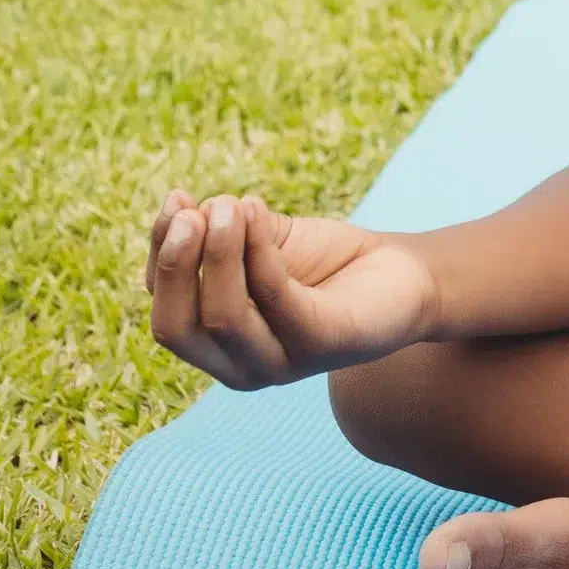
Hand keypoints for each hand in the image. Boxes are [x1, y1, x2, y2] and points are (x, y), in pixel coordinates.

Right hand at [143, 189, 439, 388]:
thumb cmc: (328, 262)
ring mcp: (281, 363)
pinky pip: (275, 298)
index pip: (166, 309)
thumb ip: (221, 234)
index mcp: (218, 347)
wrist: (407, 275)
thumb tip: (187, 210)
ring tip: (231, 204)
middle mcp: (241, 368)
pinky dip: (258, 252)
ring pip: (223, 316)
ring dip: (219, 253)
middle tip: (196, 211)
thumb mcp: (263, 243)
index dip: (161, 255)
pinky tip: (256, 211)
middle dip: (176, 266)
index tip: (177, 200)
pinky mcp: (322, 345)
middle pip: (177, 328)